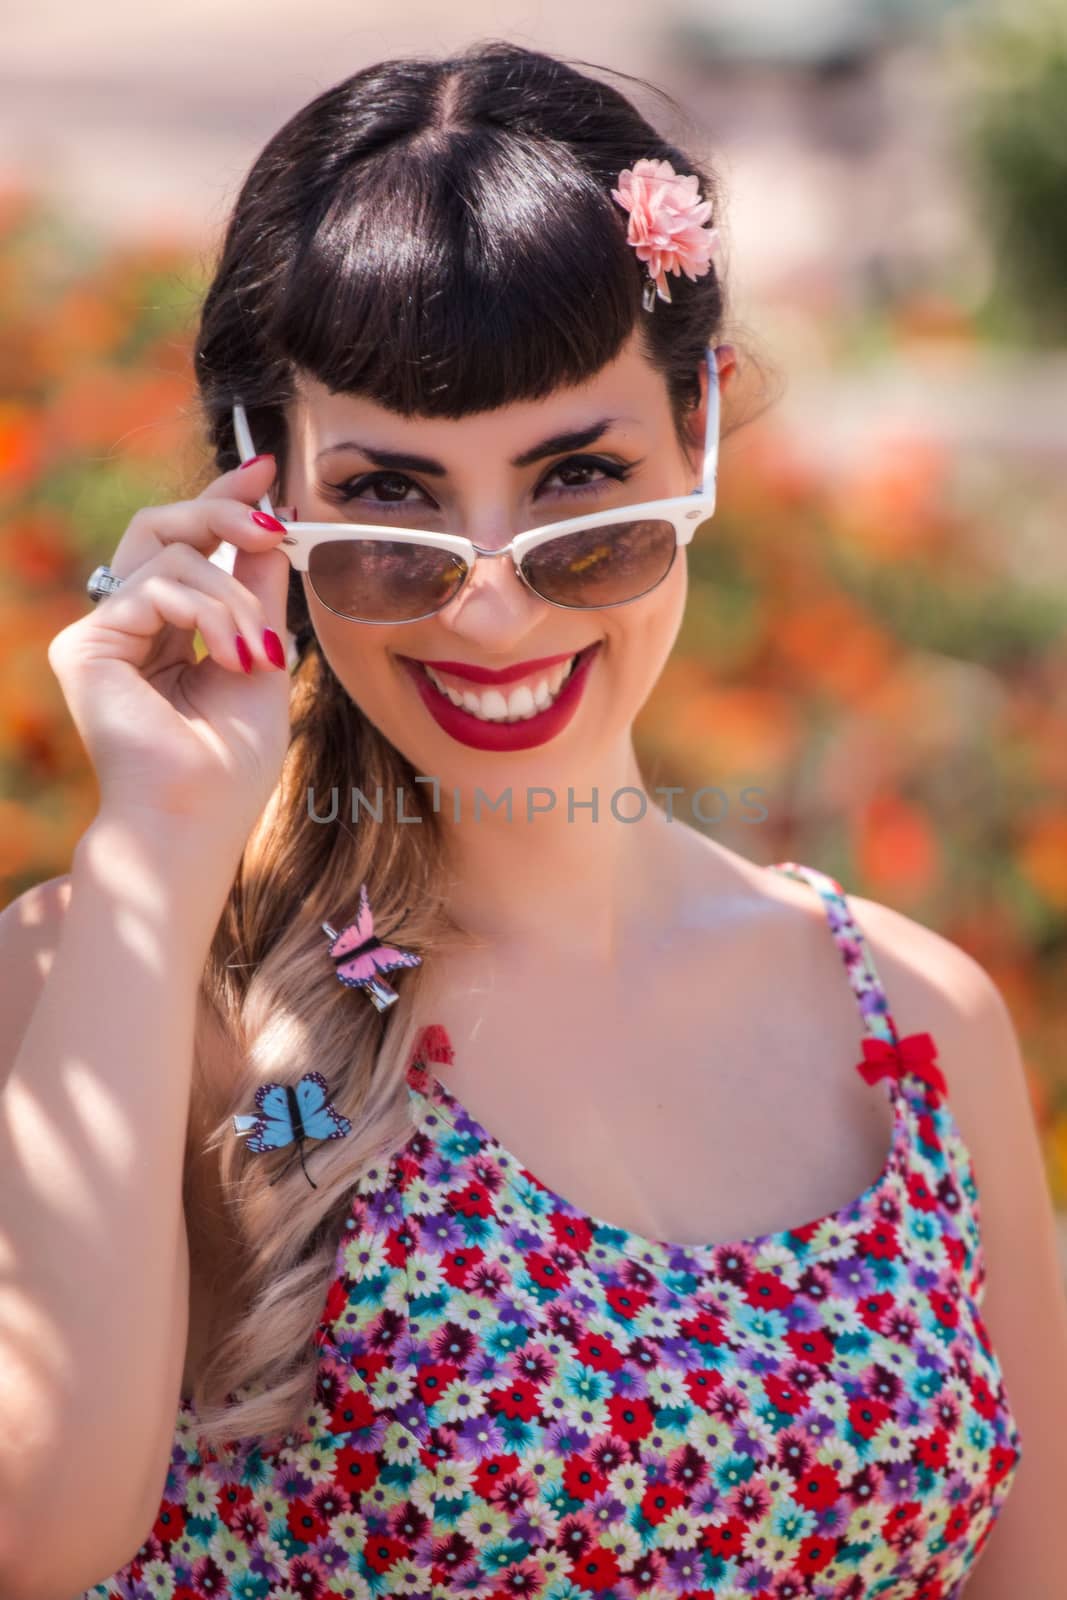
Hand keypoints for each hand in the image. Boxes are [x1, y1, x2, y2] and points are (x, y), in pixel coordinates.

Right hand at [48, 455, 297, 862]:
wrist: (197, 821)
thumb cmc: (231, 764)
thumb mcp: (262, 656)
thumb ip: (259, 592)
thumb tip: (272, 524)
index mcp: (168, 631)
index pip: (189, 547)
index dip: (224, 502)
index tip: (267, 469)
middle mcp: (127, 626)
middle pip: (163, 527)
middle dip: (224, 513)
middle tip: (273, 526)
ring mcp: (101, 634)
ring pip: (167, 553)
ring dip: (232, 594)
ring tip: (257, 651)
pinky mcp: (83, 646)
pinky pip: (153, 585)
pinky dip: (207, 613)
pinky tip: (232, 658)